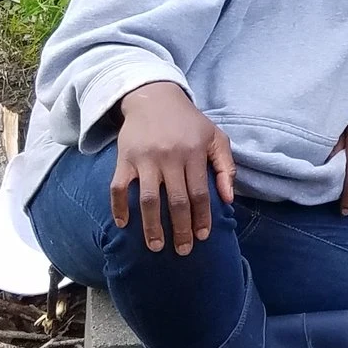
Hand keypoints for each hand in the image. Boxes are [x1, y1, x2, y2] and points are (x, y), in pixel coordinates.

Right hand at [112, 82, 235, 254]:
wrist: (153, 96)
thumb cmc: (189, 122)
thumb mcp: (215, 137)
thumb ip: (226, 166)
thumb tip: (228, 199)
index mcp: (195, 152)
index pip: (200, 193)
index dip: (202, 218)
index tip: (202, 238)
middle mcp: (170, 157)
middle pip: (176, 201)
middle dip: (180, 229)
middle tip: (182, 251)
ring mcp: (145, 159)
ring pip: (149, 199)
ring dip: (151, 226)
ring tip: (156, 246)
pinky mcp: (124, 159)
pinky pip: (119, 187)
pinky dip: (119, 206)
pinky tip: (123, 224)